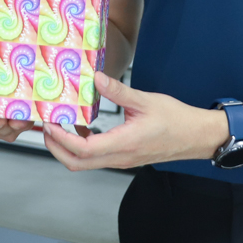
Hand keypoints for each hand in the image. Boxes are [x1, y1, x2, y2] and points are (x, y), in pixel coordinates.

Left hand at [43, 72, 228, 170]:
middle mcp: (120, 157)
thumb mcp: (145, 100)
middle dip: (55, 147)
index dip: (61, 138)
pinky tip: (83, 126)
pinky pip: (96, 158)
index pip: (83, 149)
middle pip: (76, 163)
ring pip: (85, 163)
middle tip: (46, 125)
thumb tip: (95, 78)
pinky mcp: (124, 157)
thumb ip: (117, 90)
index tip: (50, 122)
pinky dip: (82, 146)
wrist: (197, 136)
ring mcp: (121, 160)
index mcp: (124, 144)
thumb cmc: (176, 120)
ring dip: (67, 147)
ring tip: (59, 124)